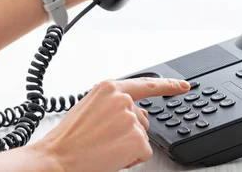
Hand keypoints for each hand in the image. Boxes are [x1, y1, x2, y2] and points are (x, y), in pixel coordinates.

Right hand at [30, 77, 189, 171]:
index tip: (184, 86)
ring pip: (142, 137)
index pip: (146, 85)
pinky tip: (111, 156)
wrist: (57, 158)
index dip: (168, 85)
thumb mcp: (89, 110)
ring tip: (102, 147)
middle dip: (128, 132)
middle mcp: (122, 99)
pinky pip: (143, 152)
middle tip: (102, 140)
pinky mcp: (137, 138)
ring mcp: (131, 118)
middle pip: (142, 119)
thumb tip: (142, 113)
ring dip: (127, 145)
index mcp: (108, 88)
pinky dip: (131, 158)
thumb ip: (116, 106)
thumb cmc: (68, 138)